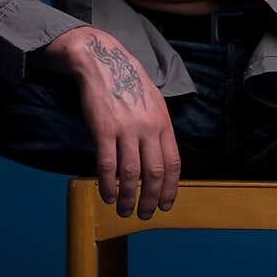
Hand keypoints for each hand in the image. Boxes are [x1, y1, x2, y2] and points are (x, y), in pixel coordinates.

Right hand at [43, 27, 180, 217]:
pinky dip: (108, 184)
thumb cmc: (128, 83)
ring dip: (128, 197)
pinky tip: (107, 194)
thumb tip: (159, 160)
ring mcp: (126, 129)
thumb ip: (158, 129)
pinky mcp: (104, 129)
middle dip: (151, 199)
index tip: (166, 205)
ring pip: (131, 174)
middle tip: (144, 214)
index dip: (171, 188)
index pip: (173, 163)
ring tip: (124, 210)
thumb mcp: (153, 103)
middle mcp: (148, 128)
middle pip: (154, 173)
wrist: (103, 62)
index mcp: (163, 123)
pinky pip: (107, 165)